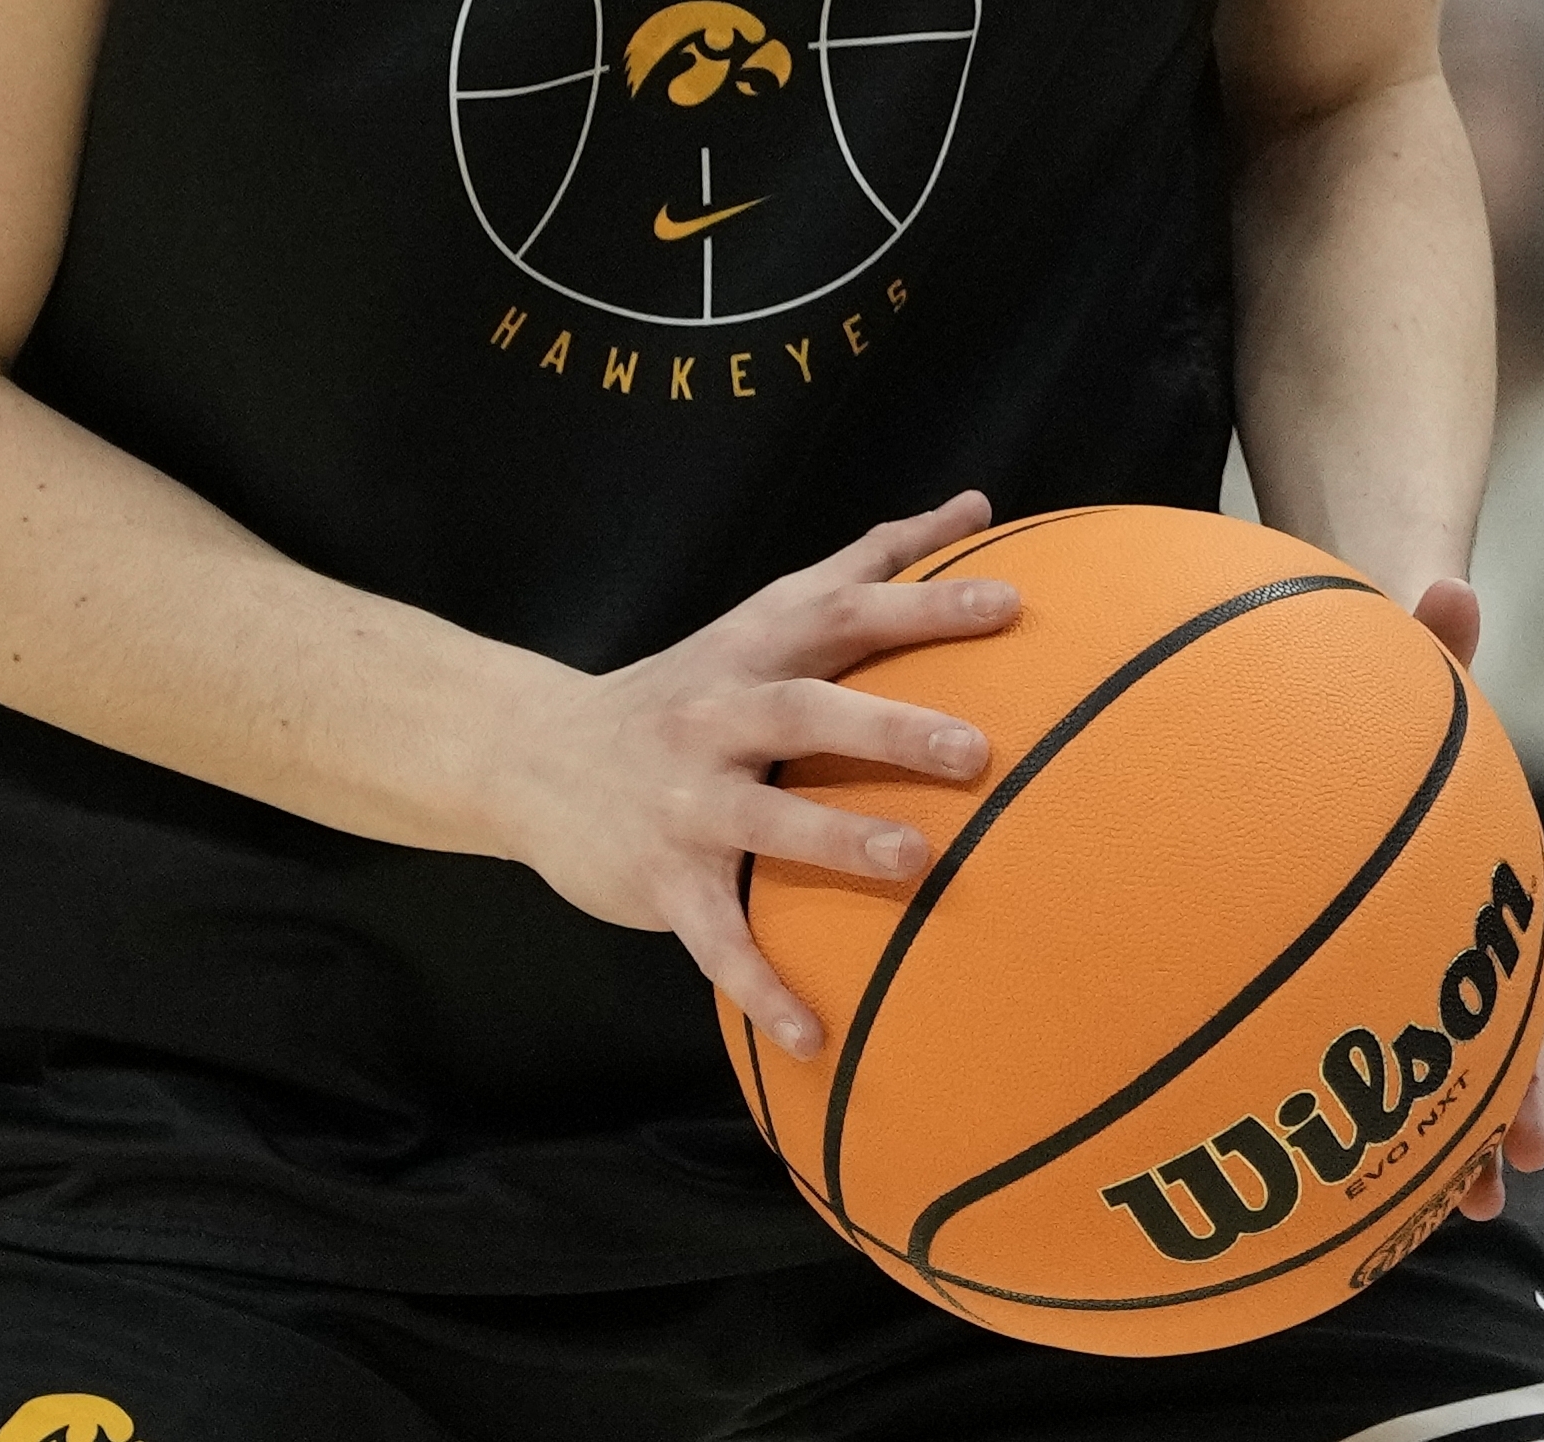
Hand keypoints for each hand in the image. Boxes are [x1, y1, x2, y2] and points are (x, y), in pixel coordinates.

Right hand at [484, 493, 1021, 1061]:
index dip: (924, 604)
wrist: (531, 754)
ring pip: (763, 821)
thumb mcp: (762, 616)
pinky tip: (814, 1038)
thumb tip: (975, 505)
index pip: (843, 612)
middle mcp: (715, 716)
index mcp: (751, 651)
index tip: (1011, 606)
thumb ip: (866, 563)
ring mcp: (684, 800)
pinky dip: (762, 987)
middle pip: (803, 710)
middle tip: (976, 752)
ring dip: (837, 842)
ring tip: (915, 864)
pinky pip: (716, 940)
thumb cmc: (687, 687)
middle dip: (886, 728)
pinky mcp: (660, 877)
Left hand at [1415, 579, 1543, 1221]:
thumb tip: (1449, 584)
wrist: (1329, 695)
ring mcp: (1422, 953)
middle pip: (1516, 1006)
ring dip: (1474, 1128)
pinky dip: (1395, 1126)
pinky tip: (1375, 1197)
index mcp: (1486, 845)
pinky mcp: (1367, 984)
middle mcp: (1466, 910)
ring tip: (1470, 1207)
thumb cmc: (1369, 685)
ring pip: (1462, 1052)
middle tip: (1527, 1158)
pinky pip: (1389, 1063)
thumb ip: (1428, 636)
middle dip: (1533, 1081)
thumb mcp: (1396, 661)